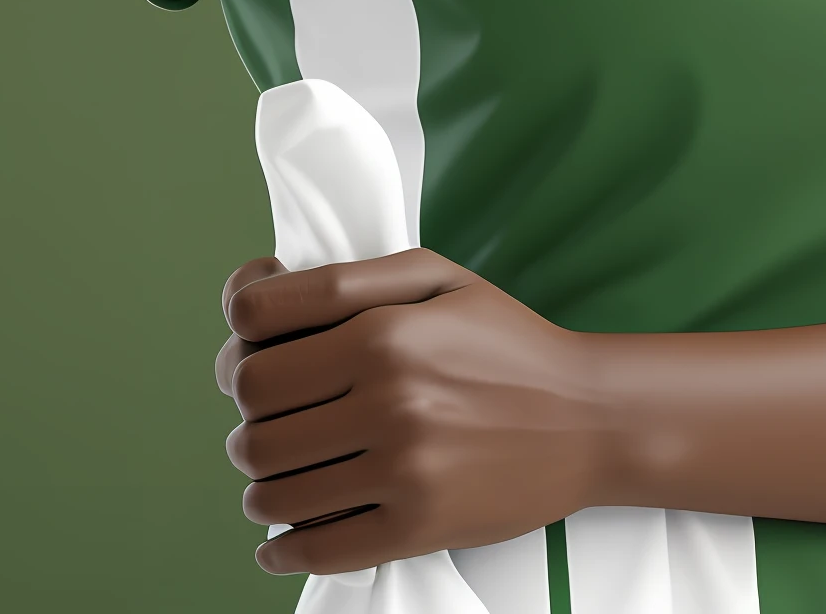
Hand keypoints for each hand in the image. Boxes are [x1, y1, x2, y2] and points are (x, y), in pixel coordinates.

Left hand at [216, 250, 602, 575]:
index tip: (250, 353)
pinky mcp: (416, 528)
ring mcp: (402, 470)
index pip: (255, 338)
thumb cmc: (504, 339)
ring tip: (281, 471)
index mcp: (385, 330)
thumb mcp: (434, 276)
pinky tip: (282, 537)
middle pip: (255, 419)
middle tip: (269, 418)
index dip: (237, 345)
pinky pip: (315, 549)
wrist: (588, 418)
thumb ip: (340, 278)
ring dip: (261, 483)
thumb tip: (248, 295)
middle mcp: (388, 399)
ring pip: (272, 489)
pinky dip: (282, 549)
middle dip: (247, 417)